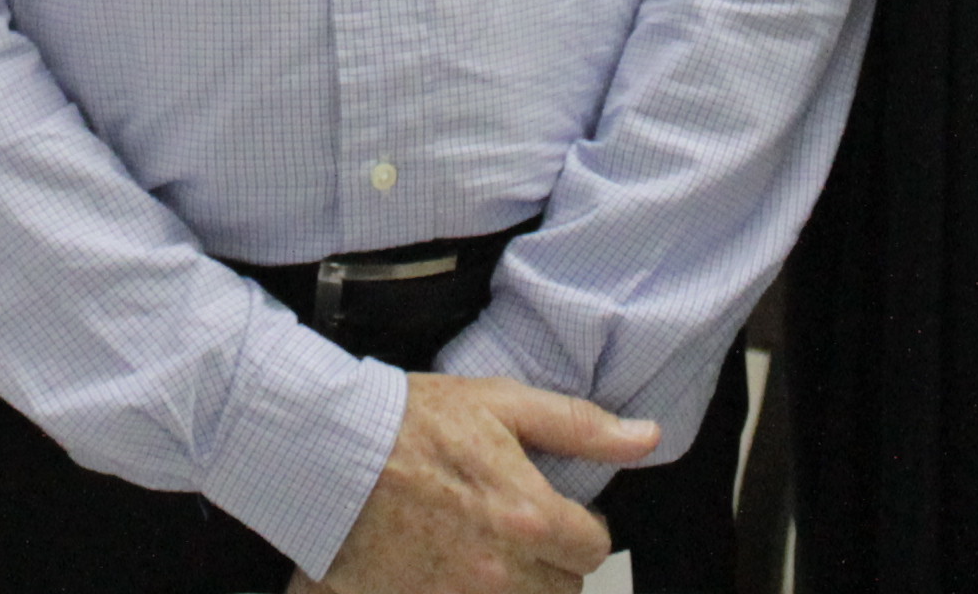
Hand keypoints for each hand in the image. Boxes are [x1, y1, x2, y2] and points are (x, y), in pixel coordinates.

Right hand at [294, 373, 656, 593]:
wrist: (330, 451)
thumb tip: (646, 438)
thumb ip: (580, 426)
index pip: (594, 547)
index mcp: (529, 515)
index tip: (552, 507)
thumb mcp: (501, 402)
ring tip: (481, 544)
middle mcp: (502, 568)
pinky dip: (471, 590)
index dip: (577, 525)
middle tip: (515, 524)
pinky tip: (449, 563)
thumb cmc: (412, 421)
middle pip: (564, 587)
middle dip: (550, 560)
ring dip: (515, 580)